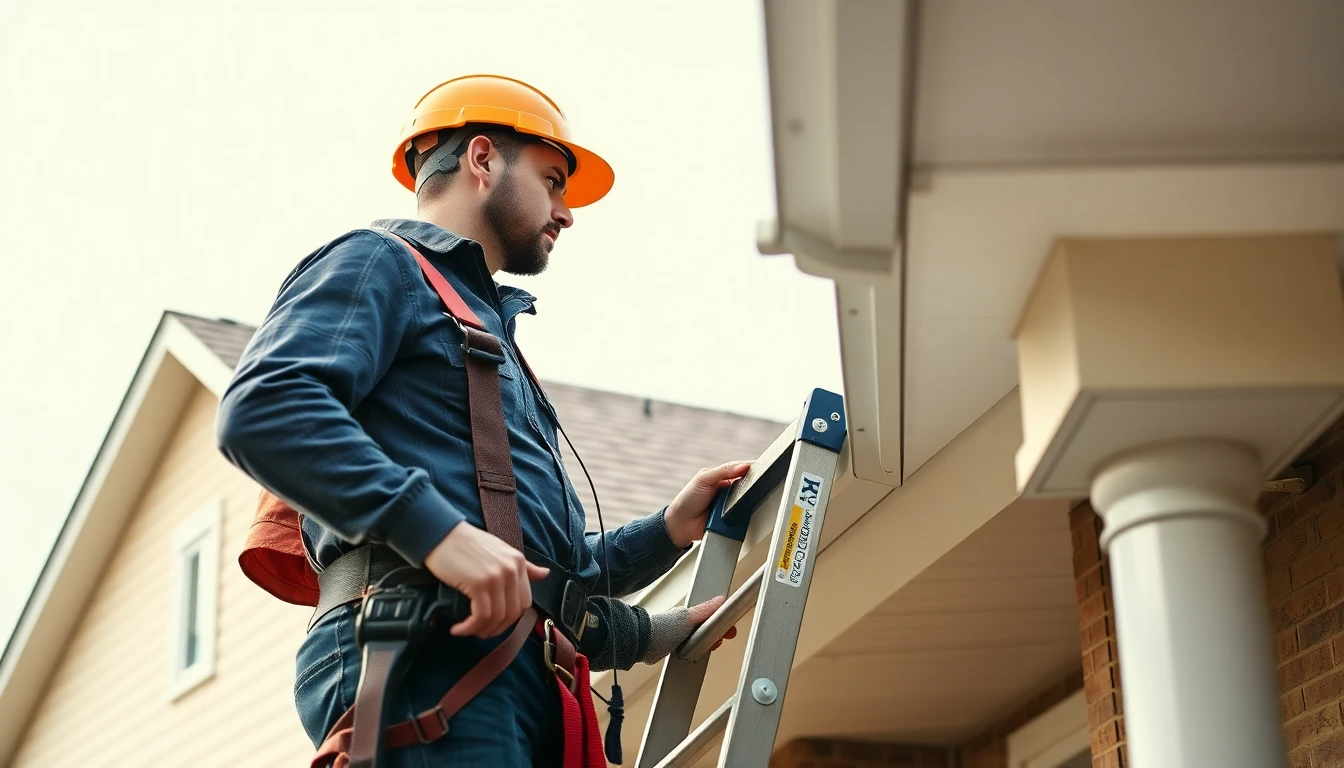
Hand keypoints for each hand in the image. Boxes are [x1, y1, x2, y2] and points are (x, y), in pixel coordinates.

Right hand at [423, 521, 549, 638]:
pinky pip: (481, 616)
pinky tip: (458, 629)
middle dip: (496, 628)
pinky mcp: (479, 583)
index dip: (509, 619)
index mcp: (518, 562)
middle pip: (512, 613)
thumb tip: (546, 573)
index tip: (494, 623)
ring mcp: (496, 576)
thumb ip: (524, 566)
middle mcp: (511, 569)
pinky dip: (469, 628)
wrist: (442, 534)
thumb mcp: (500, 551)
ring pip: (497, 618)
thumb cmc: (467, 544)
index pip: (524, 602)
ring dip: (481, 631)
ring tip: (467, 631)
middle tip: (480, 632)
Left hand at [641, 595, 738, 663]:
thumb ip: (705, 610)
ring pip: (701, 641)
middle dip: (716, 635)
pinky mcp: (675, 650)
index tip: (729, 629)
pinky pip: (691, 651)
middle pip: (708, 630)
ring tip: (710, 648)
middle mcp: (684, 625)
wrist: (644, 645)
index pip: (711, 617)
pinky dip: (697, 653)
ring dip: (707, 645)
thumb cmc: (662, 628)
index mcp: (688, 615)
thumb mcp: (688, 617)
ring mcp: (680, 637)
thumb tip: (720, 600)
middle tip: (720, 640)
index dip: (721, 623)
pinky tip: (699, 655)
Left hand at [664, 461, 752, 547]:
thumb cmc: (688, 499)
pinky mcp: (733, 519)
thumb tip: (743, 466)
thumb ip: (723, 471)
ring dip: (749, 501)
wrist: (681, 524)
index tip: (761, 469)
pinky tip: (744, 513)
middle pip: (748, 485)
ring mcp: (731, 505)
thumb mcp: (704, 479)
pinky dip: (745, 515)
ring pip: (748, 501)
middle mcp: (729, 490)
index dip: (752, 468)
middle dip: (753, 486)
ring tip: (747, 500)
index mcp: (723, 476)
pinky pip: (744, 516)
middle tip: (756, 485)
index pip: (742, 469)